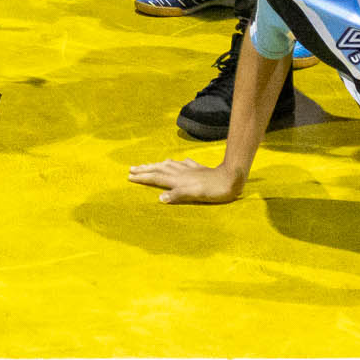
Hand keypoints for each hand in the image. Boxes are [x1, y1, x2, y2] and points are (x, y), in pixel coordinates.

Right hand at [126, 157, 247, 203]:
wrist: (230, 178)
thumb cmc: (213, 190)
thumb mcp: (195, 195)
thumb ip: (177, 195)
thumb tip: (160, 197)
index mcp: (178, 180)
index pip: (156, 177)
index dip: (143, 177)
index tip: (129, 176)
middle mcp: (180, 173)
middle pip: (159, 169)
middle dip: (145, 169)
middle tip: (132, 169)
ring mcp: (189, 169)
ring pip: (168, 165)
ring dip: (157, 165)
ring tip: (149, 164)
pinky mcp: (198, 168)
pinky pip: (183, 164)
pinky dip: (176, 163)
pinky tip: (177, 161)